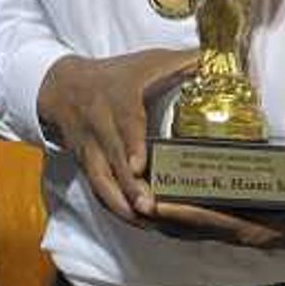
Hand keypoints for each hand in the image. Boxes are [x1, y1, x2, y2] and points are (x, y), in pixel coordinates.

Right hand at [38, 49, 198, 225]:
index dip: (131, 145)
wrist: (62, 87)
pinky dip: (116, 207)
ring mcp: (90, 149)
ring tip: (147, 224)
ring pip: (101, 181)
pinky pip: (98, 190)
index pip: (124, 122)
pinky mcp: (86, 165)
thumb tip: (222, 64)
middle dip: (129, 186)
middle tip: (150, 209)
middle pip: (112, 160)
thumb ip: (182, 64)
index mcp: (118, 97)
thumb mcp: (147, 62)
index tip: (140, 166)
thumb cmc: (116, 75)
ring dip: (122, 205)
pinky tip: (138, 222)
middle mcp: (100, 125)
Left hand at [149, 117, 284, 253]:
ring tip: (137, 196)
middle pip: (193, 227)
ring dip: (166, 216)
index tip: (157, 202)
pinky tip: (162, 200)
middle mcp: (243, 233)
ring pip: (193, 228)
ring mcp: (238, 231)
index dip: (183, 212)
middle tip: (133, 197)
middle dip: (163, 215)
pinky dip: (181, 215)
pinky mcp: (237, 225)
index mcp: (260, 226)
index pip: (214, 219)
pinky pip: (203, 223)